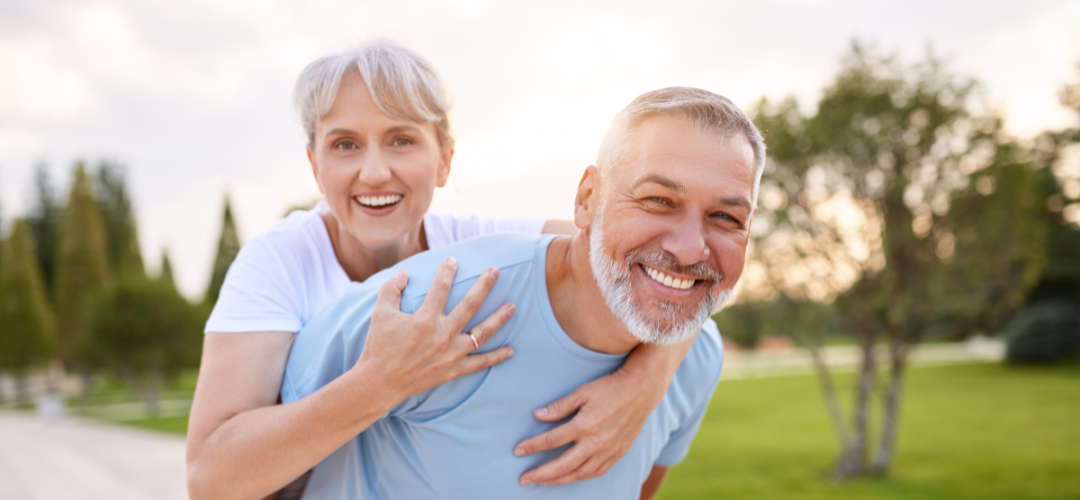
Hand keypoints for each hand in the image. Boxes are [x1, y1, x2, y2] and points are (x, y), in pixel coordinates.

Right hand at [355, 257, 515, 403]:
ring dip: (499, 318)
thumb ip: (391, 289)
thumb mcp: (380, 313)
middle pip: (470, 305)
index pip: (441, 288)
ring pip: (482, 333)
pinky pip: (480, 363)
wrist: (379, 383)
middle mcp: (442, 335)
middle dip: (484, 285)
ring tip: (513, 306)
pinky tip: (511, 350)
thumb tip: (404, 272)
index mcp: (424, 319)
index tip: (453, 260)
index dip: (447, 272)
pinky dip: (496, 357)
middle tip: (495, 271)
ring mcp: (451, 354)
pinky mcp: (453, 370)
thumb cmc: (379, 346)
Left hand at [513, 367, 662, 485]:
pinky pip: (596, 472)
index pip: (552, 440)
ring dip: (559, 480)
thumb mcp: (582, 391)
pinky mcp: (618, 453)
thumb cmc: (610, 387)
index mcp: (585, 425)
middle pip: (563, 465)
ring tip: (543, 481)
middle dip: (541, 474)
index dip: (532, 446)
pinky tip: (570, 477)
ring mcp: (608, 451)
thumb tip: (537, 416)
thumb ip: (560, 406)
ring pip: (579, 474)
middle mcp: (596, 443)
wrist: (642, 391)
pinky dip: (580, 477)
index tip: (517, 451)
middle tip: (523, 479)